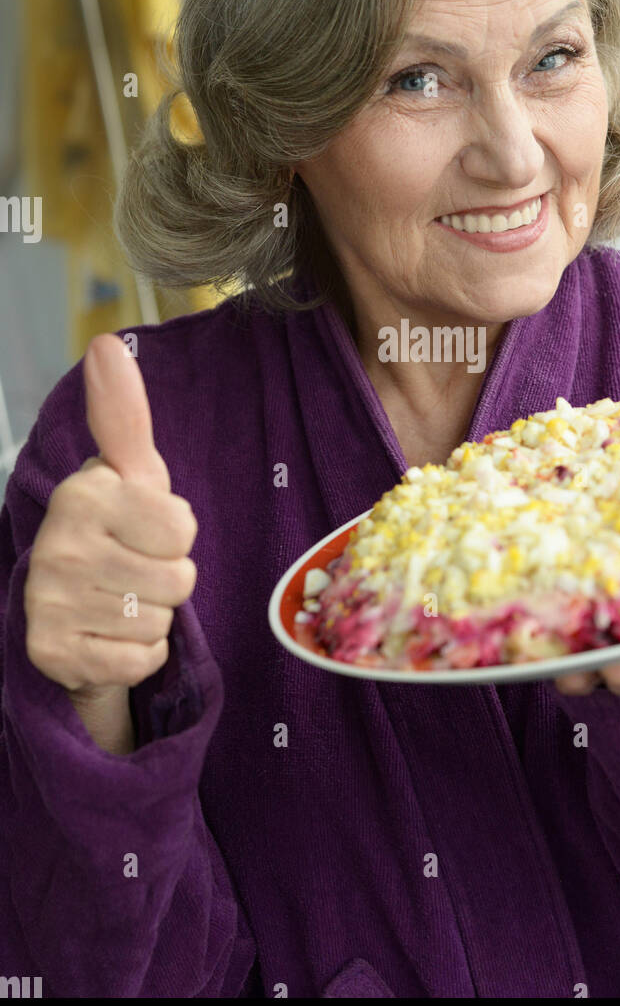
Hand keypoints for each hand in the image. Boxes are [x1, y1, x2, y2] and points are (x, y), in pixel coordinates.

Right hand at [24, 333, 197, 698]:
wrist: (74, 609)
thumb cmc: (117, 531)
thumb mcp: (131, 473)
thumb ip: (124, 415)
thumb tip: (105, 345)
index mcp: (83, 494)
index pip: (183, 526)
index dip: (176, 534)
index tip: (144, 530)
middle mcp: (58, 545)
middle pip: (178, 578)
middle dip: (168, 581)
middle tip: (134, 571)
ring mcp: (50, 602)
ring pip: (160, 621)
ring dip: (153, 618)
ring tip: (121, 601)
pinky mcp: (54, 653)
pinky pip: (140, 660)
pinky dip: (138, 655)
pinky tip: (110, 636)